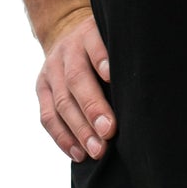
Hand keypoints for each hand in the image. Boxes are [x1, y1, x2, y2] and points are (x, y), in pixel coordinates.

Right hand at [36, 6, 114, 163]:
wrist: (67, 33)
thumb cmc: (105, 44)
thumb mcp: (113, 37)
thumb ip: (124, 55)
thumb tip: (144, 87)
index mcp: (89, 33)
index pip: (94, 44)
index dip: (102, 60)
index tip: (111, 77)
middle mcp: (68, 50)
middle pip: (77, 79)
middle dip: (93, 107)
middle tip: (109, 131)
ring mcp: (51, 70)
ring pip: (62, 102)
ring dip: (80, 130)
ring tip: (97, 150)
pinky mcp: (41, 89)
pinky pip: (48, 117)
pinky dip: (63, 138)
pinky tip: (79, 154)